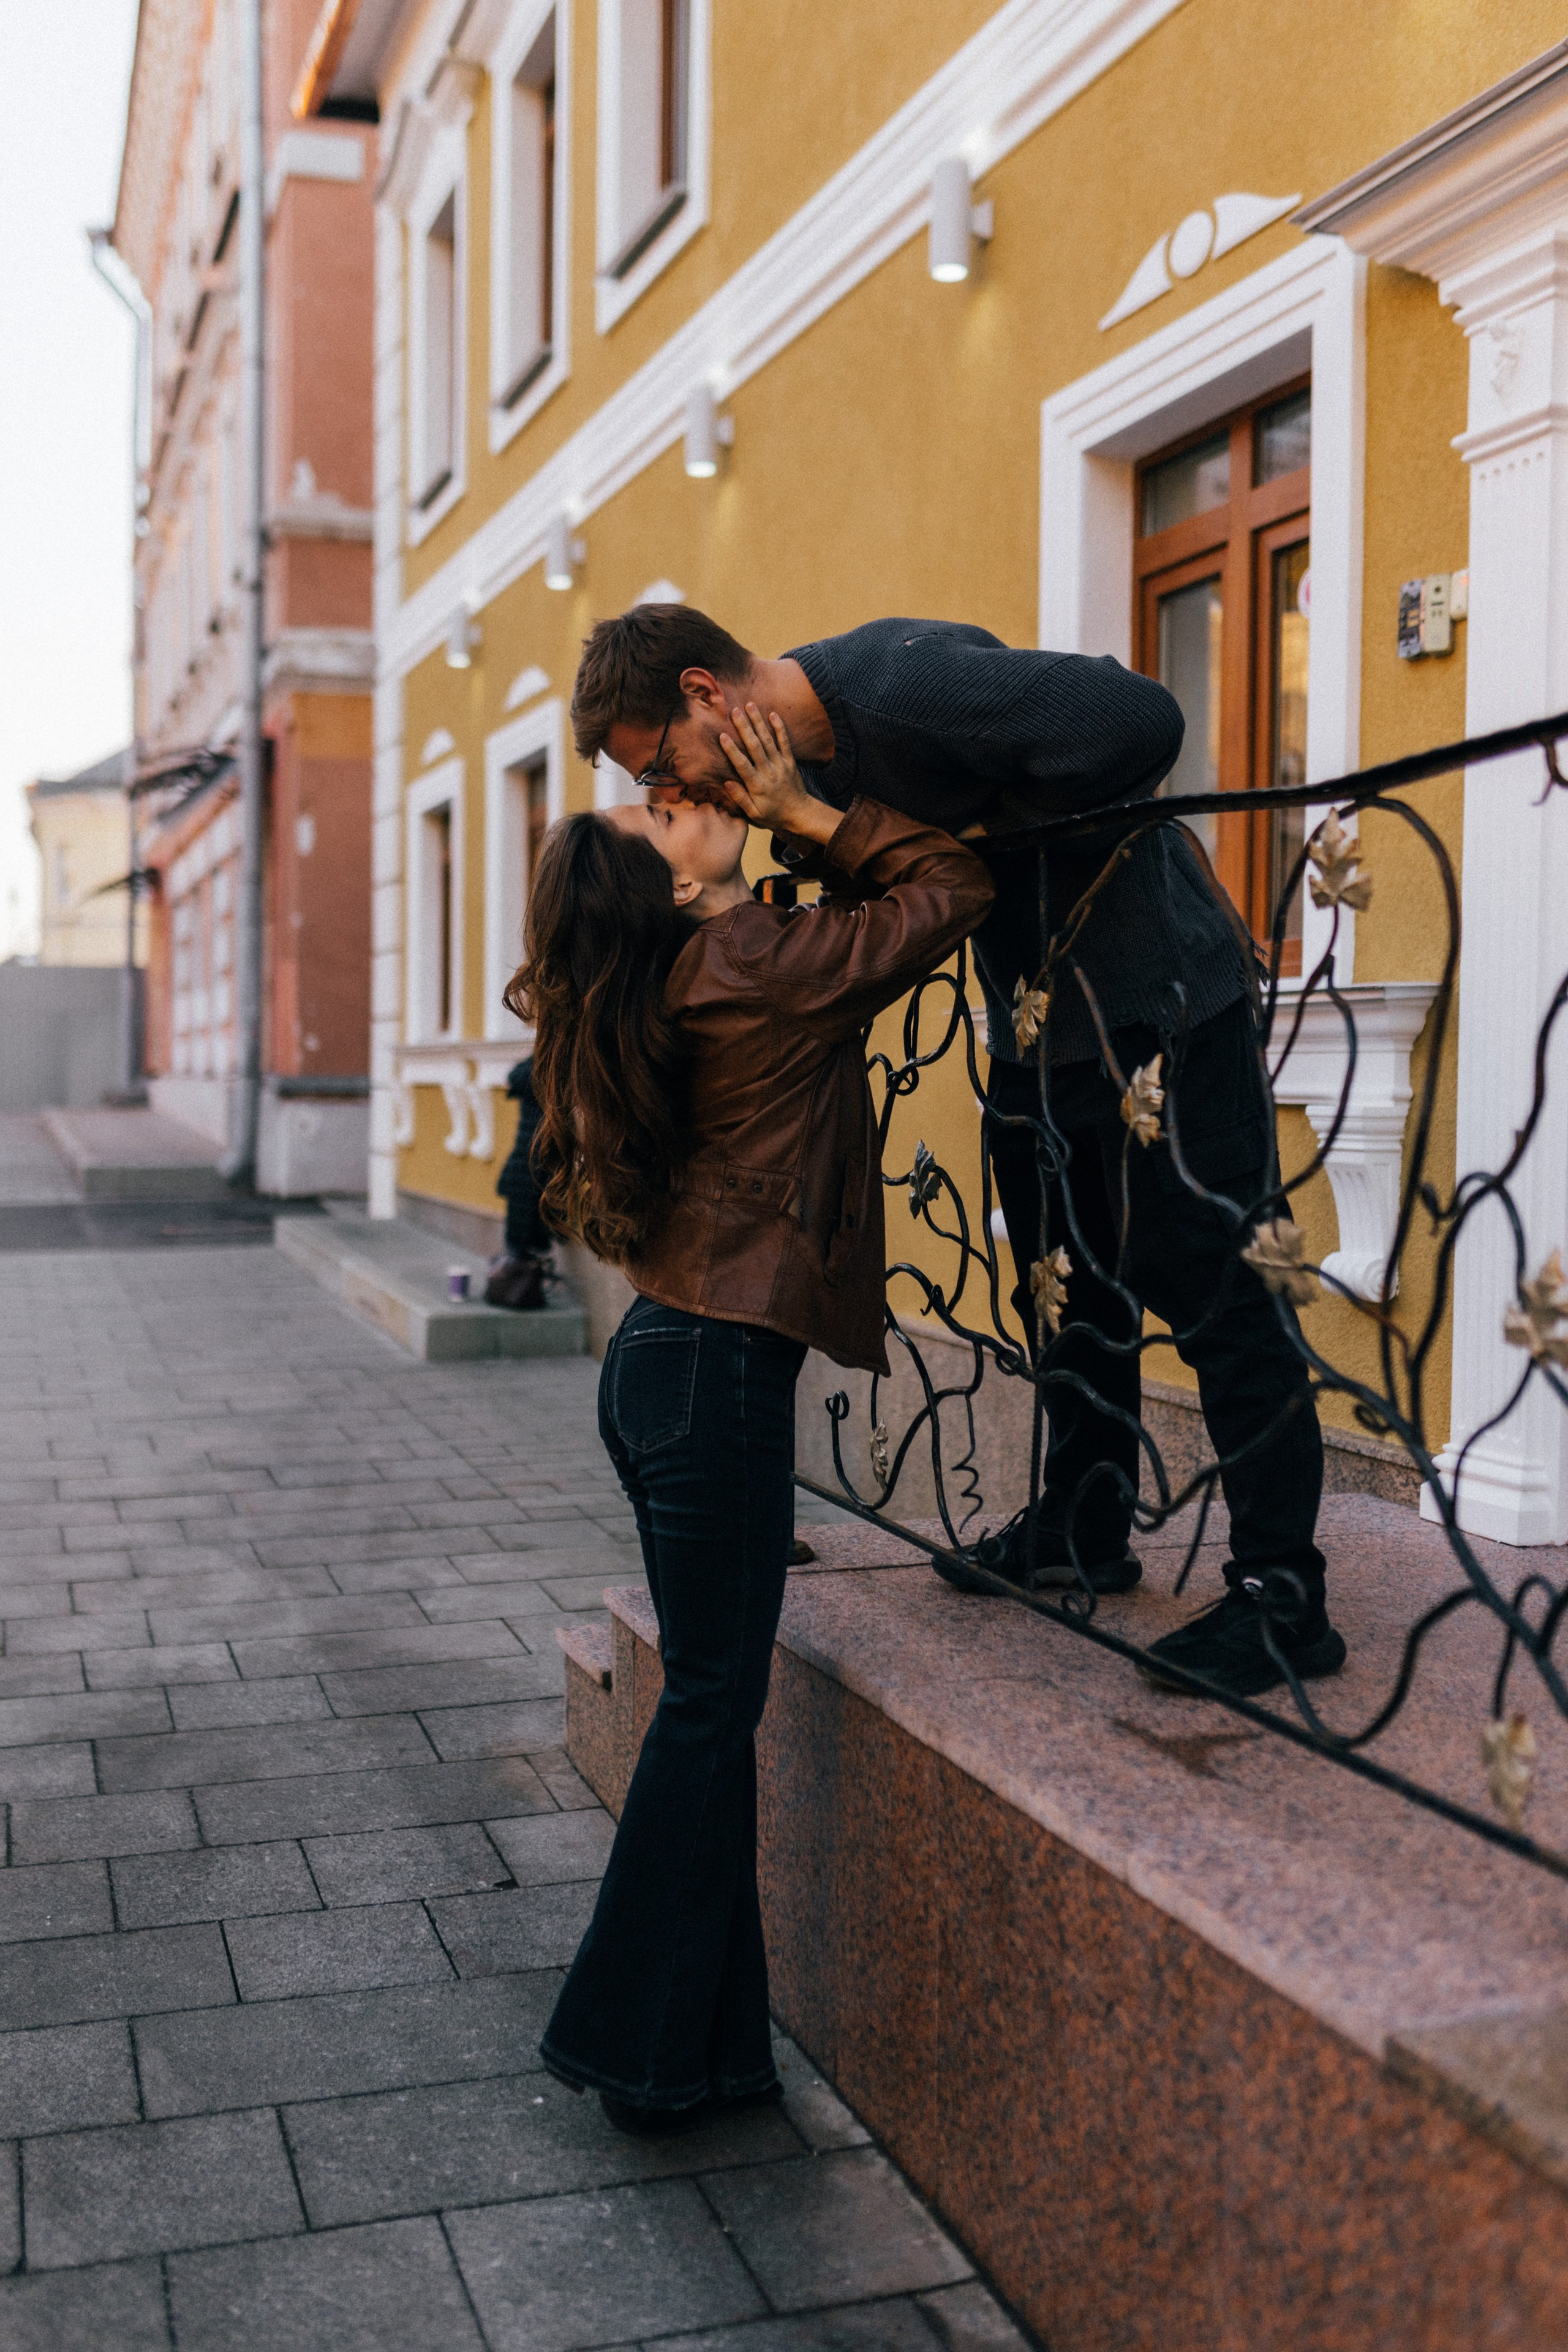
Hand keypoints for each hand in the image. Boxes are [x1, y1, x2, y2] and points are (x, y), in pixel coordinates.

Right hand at [718, 704, 839, 847]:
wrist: (800, 813)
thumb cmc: (773, 814)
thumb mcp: (754, 813)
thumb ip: (740, 798)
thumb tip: (726, 782)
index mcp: (757, 785)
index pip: (743, 764)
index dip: (732, 750)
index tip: (722, 735)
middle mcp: (769, 771)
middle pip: (755, 746)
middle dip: (744, 727)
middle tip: (734, 711)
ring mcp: (781, 764)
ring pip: (768, 740)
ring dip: (759, 722)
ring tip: (750, 705)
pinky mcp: (790, 761)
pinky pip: (785, 742)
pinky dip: (779, 728)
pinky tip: (773, 714)